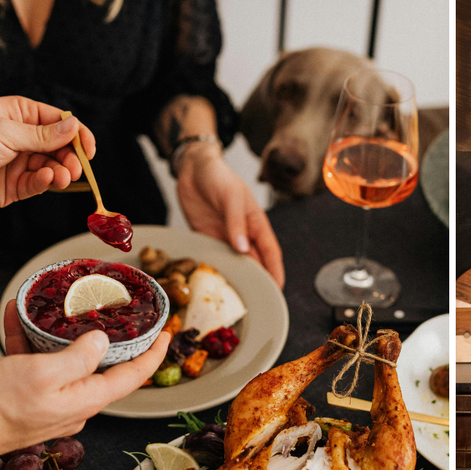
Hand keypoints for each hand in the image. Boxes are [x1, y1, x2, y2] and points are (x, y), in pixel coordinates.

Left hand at [0, 96, 95, 210]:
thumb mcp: (6, 131)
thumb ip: (43, 134)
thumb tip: (75, 127)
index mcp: (20, 114)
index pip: (59, 121)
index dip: (78, 134)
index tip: (89, 148)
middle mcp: (21, 138)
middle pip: (60, 147)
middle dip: (71, 157)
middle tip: (76, 168)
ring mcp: (17, 162)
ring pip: (51, 167)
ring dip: (60, 172)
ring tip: (62, 176)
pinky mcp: (12, 186)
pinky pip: (37, 184)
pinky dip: (45, 182)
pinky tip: (45, 179)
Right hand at [0, 302, 168, 461]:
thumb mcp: (44, 373)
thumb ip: (78, 358)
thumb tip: (102, 342)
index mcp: (86, 400)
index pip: (133, 377)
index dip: (153, 355)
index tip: (166, 334)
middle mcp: (74, 404)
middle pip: (102, 368)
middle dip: (107, 339)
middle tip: (114, 314)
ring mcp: (50, 402)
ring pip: (65, 361)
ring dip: (58, 334)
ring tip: (53, 306)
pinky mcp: (26, 397)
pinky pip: (35, 363)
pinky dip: (29, 341)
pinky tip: (17, 316)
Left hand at [176, 145, 285, 287]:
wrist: (193, 168)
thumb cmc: (219, 176)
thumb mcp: (232, 196)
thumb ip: (236, 222)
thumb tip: (243, 248)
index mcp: (256, 223)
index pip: (270, 252)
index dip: (275, 271)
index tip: (277, 289)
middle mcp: (243, 234)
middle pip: (254, 262)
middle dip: (258, 281)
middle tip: (259, 301)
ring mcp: (225, 237)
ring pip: (235, 263)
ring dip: (237, 278)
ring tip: (237, 298)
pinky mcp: (206, 237)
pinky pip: (214, 257)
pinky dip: (216, 269)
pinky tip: (215, 281)